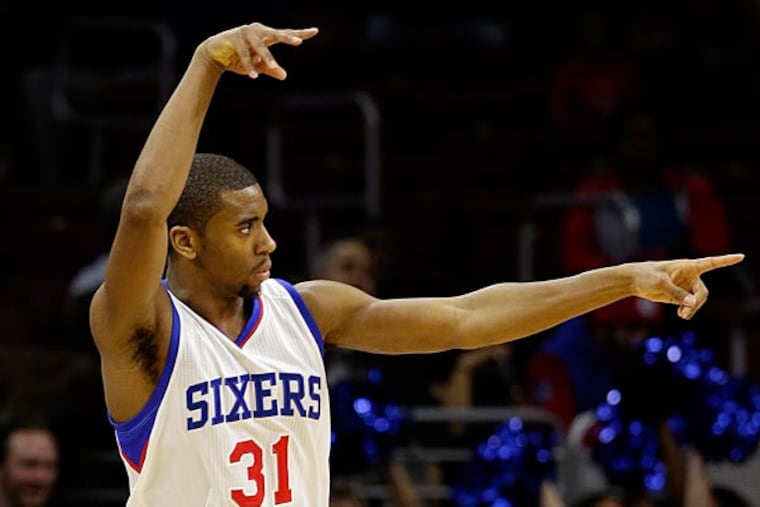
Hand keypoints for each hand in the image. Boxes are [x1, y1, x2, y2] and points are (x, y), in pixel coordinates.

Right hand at [201, 22, 318, 79]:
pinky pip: (244, 54)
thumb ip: (270, 69)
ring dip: (266, 58)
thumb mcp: (258, 65)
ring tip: (273, 68)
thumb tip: (284, 76)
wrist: (215, 55)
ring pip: (260, 46)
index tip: (315, 31)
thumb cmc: (239, 58)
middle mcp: (258, 31)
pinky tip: (254, 75)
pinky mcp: (233, 38)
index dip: (300, 33)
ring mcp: (245, 33)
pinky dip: (249, 65)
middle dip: (287, 38)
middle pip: (276, 34)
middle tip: (299, 42)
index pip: (285, 34)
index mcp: (266, 36)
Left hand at [631, 253, 743, 319]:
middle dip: (697, 303)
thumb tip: (692, 303)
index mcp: (687, 266)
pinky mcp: (680, 296)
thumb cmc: (646, 276)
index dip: (726, 260)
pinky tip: (681, 315)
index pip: (711, 263)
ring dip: (692, 309)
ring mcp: (685, 286)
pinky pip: (690, 306)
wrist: (634, 281)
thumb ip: (676, 293)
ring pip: (698, 301)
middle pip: (703, 292)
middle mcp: (690, 276)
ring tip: (681, 315)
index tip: (741, 256)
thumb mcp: (660, 283)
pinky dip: (688, 312)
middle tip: (685, 312)